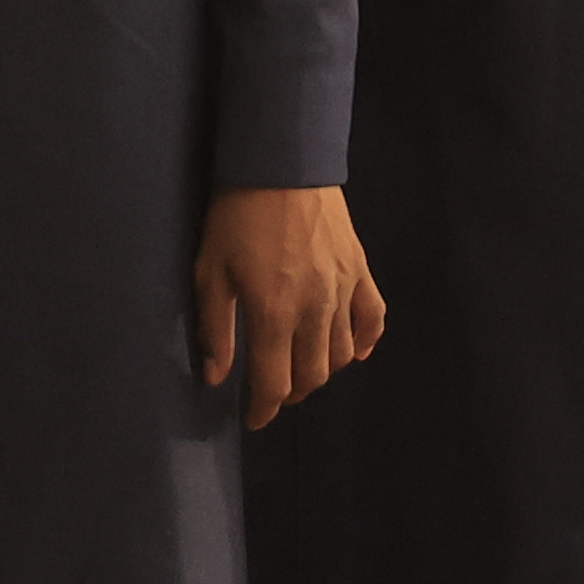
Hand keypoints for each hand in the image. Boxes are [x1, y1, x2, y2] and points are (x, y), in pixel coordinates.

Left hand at [191, 185, 382, 427]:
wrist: (282, 164)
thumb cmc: (237, 216)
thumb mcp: (210, 271)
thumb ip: (215, 329)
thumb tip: (217, 376)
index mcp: (273, 314)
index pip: (274, 383)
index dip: (263, 410)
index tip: (254, 419)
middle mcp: (315, 310)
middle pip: (312, 376)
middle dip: (292, 394)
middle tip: (275, 392)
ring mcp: (343, 290)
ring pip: (342, 354)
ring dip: (322, 371)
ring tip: (303, 369)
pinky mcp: (360, 270)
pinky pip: (373, 317)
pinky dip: (367, 342)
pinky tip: (355, 351)